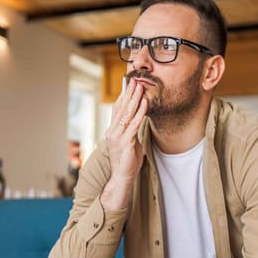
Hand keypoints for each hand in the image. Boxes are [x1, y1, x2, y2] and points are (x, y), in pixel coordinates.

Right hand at [100, 79, 147, 210]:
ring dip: (135, 99)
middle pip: (121, 108)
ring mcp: (117, 136)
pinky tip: (145, 103)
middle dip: (129, 93)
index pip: (117, 109)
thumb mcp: (129, 142)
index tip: (128, 85)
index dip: (123, 96)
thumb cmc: (127, 161)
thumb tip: (138, 121)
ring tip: (140, 87)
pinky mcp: (125, 142)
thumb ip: (131, 131)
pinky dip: (140, 112)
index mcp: (112, 130)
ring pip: (127, 113)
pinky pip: (133, 123)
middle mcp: (112, 131)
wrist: (123, 177)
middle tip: (135, 80)